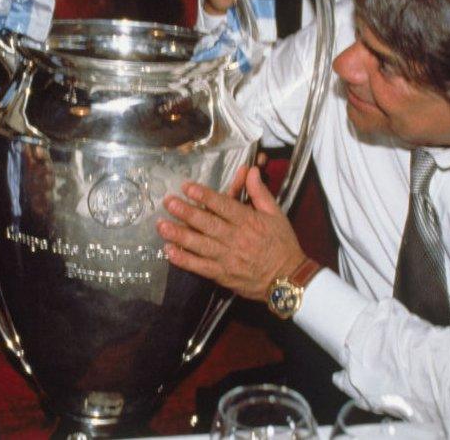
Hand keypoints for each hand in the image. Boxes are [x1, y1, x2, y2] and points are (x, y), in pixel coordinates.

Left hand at [156, 166, 311, 300]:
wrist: (288, 279)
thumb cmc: (282, 244)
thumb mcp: (276, 214)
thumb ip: (260, 192)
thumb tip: (250, 170)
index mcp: (248, 221)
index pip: (223, 205)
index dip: (204, 196)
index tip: (187, 187)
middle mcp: (236, 238)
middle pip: (207, 224)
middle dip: (186, 212)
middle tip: (168, 202)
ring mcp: (227, 258)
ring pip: (200, 245)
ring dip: (179, 235)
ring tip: (161, 225)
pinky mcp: (222, 275)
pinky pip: (200, 267)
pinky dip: (184, 260)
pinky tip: (169, 251)